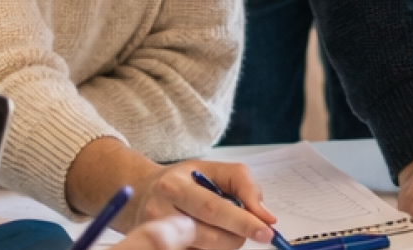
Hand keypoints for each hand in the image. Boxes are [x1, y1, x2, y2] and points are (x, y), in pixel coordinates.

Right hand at [130, 160, 278, 249]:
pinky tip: (207, 235)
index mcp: (174, 185)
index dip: (242, 222)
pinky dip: (210, 248)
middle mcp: (159, 212)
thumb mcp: (216, 170)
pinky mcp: (157, 249)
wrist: (146, 191)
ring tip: (222, 227)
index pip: (212, 207)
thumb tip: (265, 216)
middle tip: (249, 230)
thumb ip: (245, 186)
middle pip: (209, 236)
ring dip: (224, 244)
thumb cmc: (187, 180)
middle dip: (237, 236)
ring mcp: (155, 236)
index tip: (266, 231)